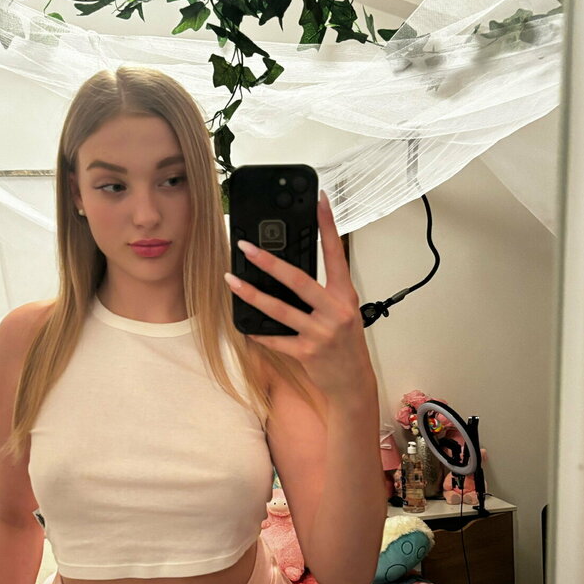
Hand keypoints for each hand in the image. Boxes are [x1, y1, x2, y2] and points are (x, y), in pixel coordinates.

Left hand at [224, 190, 372, 398]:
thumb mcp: (342, 312)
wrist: (352, 382)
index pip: (336, 253)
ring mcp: (320, 332)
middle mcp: (335, 311)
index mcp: (344, 295)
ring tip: (231, 280)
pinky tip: (244, 322)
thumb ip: (322, 293)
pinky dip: (258, 331)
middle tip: (246, 247)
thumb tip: (286, 272)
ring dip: (251, 294)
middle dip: (269, 262)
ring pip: (280, 309)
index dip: (328, 225)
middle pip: (298, 279)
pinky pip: (275, 338)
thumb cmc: (346, 344)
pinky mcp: (306, 352)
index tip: (319, 201)